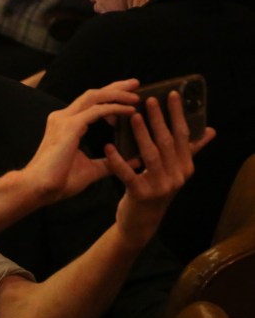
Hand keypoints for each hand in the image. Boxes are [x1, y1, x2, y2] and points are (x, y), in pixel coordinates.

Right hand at [24, 79, 138, 202]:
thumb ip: (110, 162)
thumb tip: (133, 160)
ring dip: (117, 94)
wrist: (39, 188)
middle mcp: (62, 117)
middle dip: (116, 88)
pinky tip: (130, 110)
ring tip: (136, 95)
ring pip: (94, 97)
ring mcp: (64, 120)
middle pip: (93, 94)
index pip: (89, 103)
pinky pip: (97, 111)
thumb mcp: (91, 169)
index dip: (109, 97)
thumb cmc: (60, 182)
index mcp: (65, 125)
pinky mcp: (70, 126)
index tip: (129, 98)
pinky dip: (115, 108)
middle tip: (136, 84)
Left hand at [106, 90, 215, 247]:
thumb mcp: (174, 171)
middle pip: (167, 142)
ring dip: (141, 134)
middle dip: (159, 119)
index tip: (172, 94)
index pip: (183, 135)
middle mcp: (176, 176)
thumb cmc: (154, 190)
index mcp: (185, 167)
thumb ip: (189, 150)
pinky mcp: (141, 194)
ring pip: (150, 155)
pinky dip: (118, 160)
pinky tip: (108, 147)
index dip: (177, 114)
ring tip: (133, 116)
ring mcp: (160, 186)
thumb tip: (210, 130)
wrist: (141, 224)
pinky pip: (128, 174)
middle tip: (149, 100)